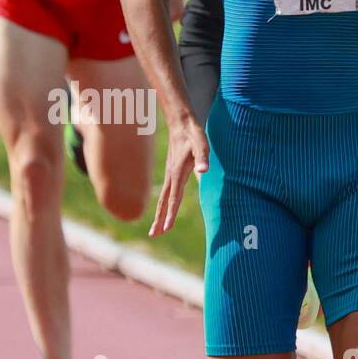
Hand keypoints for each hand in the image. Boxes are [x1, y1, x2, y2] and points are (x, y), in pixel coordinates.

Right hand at [149, 114, 208, 236]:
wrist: (181, 123)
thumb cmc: (193, 134)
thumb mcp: (201, 144)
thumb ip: (203, 157)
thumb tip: (203, 171)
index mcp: (177, 173)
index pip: (174, 198)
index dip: (171, 214)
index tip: (167, 228)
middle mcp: (171, 176)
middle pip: (164, 202)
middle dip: (159, 220)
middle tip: (154, 235)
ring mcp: (170, 175)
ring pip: (163, 199)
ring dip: (159, 215)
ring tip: (156, 230)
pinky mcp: (171, 173)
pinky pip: (166, 194)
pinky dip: (163, 205)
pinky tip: (164, 211)